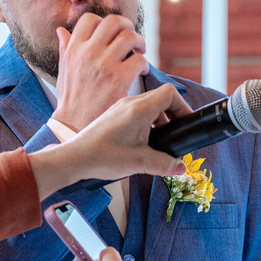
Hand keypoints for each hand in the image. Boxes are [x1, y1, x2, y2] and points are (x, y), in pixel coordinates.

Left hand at [28, 84, 192, 197]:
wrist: (75, 158)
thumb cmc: (102, 156)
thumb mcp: (139, 162)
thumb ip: (164, 164)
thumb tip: (180, 166)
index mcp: (139, 109)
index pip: (169, 93)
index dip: (182, 107)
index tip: (185, 123)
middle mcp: (130, 103)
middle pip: (160, 99)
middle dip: (172, 116)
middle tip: (174, 136)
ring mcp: (120, 107)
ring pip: (148, 106)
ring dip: (158, 121)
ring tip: (157, 142)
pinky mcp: (113, 115)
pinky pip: (136, 112)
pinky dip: (145, 124)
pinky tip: (141, 143)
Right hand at [52, 13, 147, 131]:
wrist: (74, 126)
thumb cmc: (70, 101)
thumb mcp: (63, 71)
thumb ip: (65, 49)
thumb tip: (61, 31)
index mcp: (74, 48)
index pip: (90, 18)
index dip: (104, 22)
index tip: (111, 34)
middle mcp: (88, 52)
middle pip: (114, 21)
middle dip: (127, 26)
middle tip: (131, 40)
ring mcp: (104, 64)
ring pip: (130, 36)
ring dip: (139, 42)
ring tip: (139, 53)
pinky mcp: (119, 79)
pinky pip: (139, 59)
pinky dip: (144, 64)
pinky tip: (140, 72)